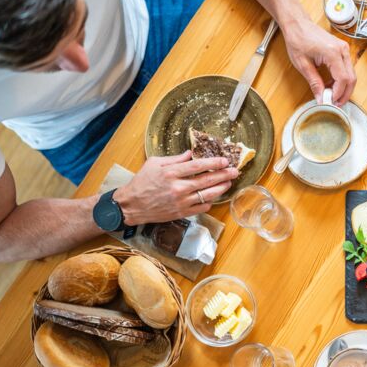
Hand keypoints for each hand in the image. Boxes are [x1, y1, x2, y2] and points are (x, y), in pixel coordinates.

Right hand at [114, 151, 237, 224]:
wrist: (132, 205)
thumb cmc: (141, 182)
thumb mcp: (154, 164)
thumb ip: (174, 158)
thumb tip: (191, 153)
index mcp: (171, 173)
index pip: (198, 166)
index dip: (214, 163)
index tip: (225, 160)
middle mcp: (178, 187)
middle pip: (207, 180)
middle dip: (224, 175)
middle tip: (235, 171)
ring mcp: (181, 202)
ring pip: (208, 195)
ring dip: (221, 188)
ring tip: (229, 182)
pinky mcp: (182, 213)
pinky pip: (202, 207)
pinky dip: (210, 202)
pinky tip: (214, 196)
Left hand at [283, 17, 355, 104]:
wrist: (298, 24)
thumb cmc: (298, 39)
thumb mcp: (303, 64)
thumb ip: (314, 83)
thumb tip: (321, 98)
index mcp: (332, 52)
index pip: (342, 79)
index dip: (338, 93)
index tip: (330, 102)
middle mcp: (342, 50)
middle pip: (351, 78)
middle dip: (344, 93)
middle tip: (335, 104)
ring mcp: (344, 49)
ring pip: (351, 75)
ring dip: (343, 87)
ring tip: (331, 95)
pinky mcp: (342, 50)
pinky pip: (347, 69)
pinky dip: (341, 79)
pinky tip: (331, 85)